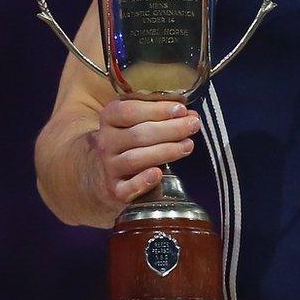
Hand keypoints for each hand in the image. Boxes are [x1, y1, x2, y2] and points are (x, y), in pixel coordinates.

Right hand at [92, 98, 199, 213]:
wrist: (107, 173)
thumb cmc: (131, 141)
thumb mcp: (137, 122)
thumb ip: (161, 116)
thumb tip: (190, 115)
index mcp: (109, 119)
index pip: (129, 111)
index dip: (157, 110)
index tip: (181, 109)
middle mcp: (106, 142)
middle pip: (138, 134)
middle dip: (170, 129)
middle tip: (193, 125)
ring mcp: (110, 167)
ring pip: (135, 159)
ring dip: (165, 151)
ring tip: (188, 145)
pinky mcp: (116, 189)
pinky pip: (127, 188)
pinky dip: (142, 182)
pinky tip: (158, 174)